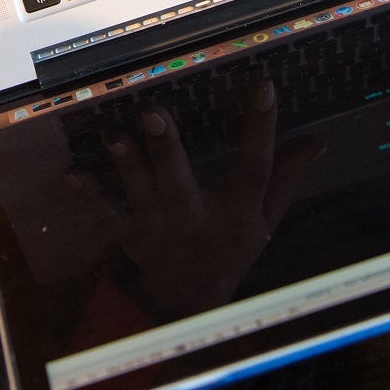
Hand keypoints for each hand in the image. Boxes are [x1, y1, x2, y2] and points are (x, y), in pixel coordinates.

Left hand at [66, 83, 323, 317]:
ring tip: (115, 137)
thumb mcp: (266, 220)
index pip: (255, 167)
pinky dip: (91, 196)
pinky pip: (109, 216)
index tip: (264, 87)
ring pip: (142, 195)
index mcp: (237, 213)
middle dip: (168, 150)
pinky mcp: (132, 237)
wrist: (192, 303)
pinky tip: (72, 174)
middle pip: (181, 184)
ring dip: (127, 167)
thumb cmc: (232, 248)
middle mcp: (196, 220)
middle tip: (155, 113)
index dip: (260, 129)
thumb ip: (286, 178)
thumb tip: (317, 140)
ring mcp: (160, 229)